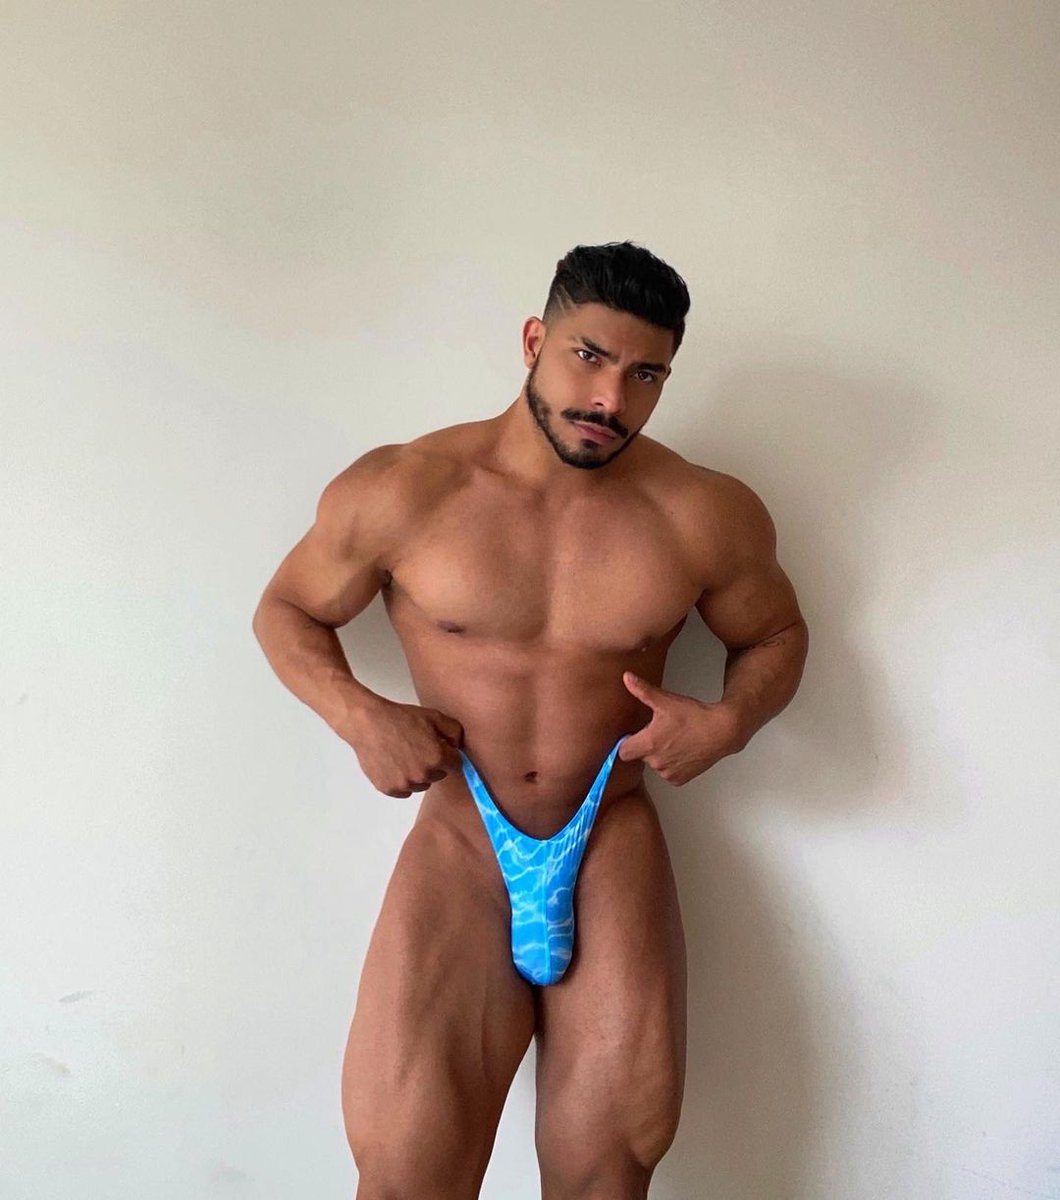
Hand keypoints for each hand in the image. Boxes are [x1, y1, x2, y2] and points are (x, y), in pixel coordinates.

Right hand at [343, 697, 464, 797]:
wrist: (369, 723)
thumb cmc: (400, 718)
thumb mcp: (434, 716)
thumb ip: (455, 732)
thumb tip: (459, 746)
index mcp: (437, 758)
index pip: (457, 765)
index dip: (450, 755)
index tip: (442, 749)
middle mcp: (423, 775)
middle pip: (439, 775)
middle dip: (434, 764)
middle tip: (419, 748)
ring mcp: (405, 784)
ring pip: (421, 785)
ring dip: (418, 774)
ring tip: (405, 755)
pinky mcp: (390, 789)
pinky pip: (404, 791)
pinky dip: (402, 781)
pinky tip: (395, 764)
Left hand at [617, 672, 746, 784]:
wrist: (722, 731)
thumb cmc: (694, 716)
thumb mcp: (665, 700)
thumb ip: (642, 690)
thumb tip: (626, 677)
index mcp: (648, 743)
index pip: (622, 751)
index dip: (628, 742)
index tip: (635, 734)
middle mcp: (656, 762)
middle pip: (640, 755)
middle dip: (647, 745)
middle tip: (662, 731)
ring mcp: (668, 772)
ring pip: (654, 764)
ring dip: (660, 755)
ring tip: (675, 740)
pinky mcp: (679, 780)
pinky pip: (668, 773)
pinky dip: (672, 764)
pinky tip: (682, 750)